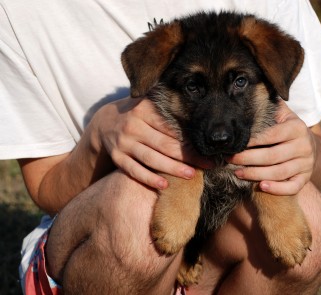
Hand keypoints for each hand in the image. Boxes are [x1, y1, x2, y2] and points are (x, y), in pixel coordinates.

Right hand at [91, 97, 207, 189]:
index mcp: (144, 110)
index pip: (170, 126)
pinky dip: (149, 179)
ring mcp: (124, 143)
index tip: (207, 146)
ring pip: (151, 158)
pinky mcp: (117, 157)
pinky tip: (164, 186)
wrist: (105, 123)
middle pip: (164, 144)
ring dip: (172, 168)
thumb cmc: (138, 115)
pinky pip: (135, 170)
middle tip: (207, 163)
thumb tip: (198, 111)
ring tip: (191, 175)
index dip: (190, 137)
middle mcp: (133, 126)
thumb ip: (167, 108)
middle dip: (188, 155)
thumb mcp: (148, 105)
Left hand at [228, 100, 316, 195]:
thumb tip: (249, 89)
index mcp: (297, 127)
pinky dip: (277, 188)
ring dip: (256, 174)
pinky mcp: (306, 178)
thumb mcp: (281, 115)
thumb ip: (269, 106)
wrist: (308, 146)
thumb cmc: (285, 129)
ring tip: (237, 173)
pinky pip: (292, 187)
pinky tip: (262, 186)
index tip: (233, 144)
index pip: (271, 135)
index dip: (251, 141)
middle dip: (247, 159)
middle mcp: (304, 145)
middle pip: (272, 156)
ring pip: (280, 173)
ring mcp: (306, 164)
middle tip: (229, 160)